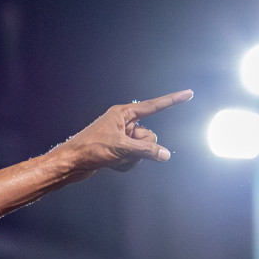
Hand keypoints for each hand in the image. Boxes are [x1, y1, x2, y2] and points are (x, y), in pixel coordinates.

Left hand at [56, 89, 192, 172]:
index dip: (172, 100)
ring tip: (113, 159)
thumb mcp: (121, 148)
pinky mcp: (118, 150)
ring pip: (142, 150)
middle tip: (123, 151)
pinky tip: (111, 165)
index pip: (153, 106)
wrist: (70, 164)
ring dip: (131, 159)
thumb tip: (165, 154)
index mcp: (123, 114)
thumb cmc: (89, 149)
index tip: (189, 93)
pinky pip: (133, 158)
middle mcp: (123, 123)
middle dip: (141, 148)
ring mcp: (121, 137)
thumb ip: (146, 150)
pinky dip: (125, 164)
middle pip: (150, 136)